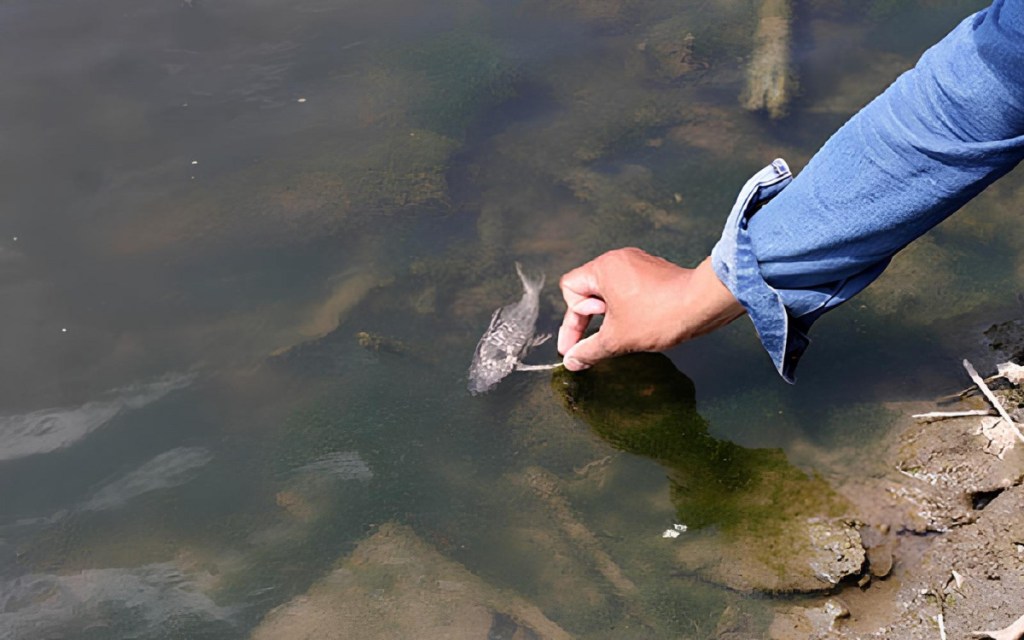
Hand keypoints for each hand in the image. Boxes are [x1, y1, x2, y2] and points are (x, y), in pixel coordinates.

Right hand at [557, 248, 744, 370]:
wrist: (702, 304)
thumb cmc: (660, 315)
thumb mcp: (617, 339)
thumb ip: (588, 350)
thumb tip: (572, 360)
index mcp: (603, 268)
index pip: (570, 290)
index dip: (571, 321)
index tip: (573, 346)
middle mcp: (618, 260)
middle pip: (587, 289)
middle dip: (590, 318)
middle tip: (600, 339)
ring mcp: (638, 263)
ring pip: (609, 291)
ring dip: (609, 315)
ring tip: (623, 331)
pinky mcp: (654, 272)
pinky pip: (628, 289)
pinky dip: (626, 308)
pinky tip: (638, 324)